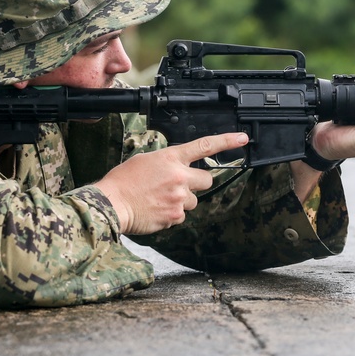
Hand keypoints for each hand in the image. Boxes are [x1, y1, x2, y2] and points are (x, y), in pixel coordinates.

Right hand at [97, 132, 248, 234]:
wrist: (112, 204)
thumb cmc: (123, 181)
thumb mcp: (145, 160)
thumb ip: (166, 162)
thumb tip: (176, 168)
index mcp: (171, 158)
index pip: (205, 146)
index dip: (227, 141)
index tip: (243, 139)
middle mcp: (179, 176)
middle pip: (207, 180)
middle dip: (197, 183)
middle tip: (180, 186)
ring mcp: (179, 197)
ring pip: (193, 200)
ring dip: (182, 200)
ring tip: (160, 199)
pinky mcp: (175, 216)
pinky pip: (181, 215)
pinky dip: (171, 214)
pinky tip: (156, 209)